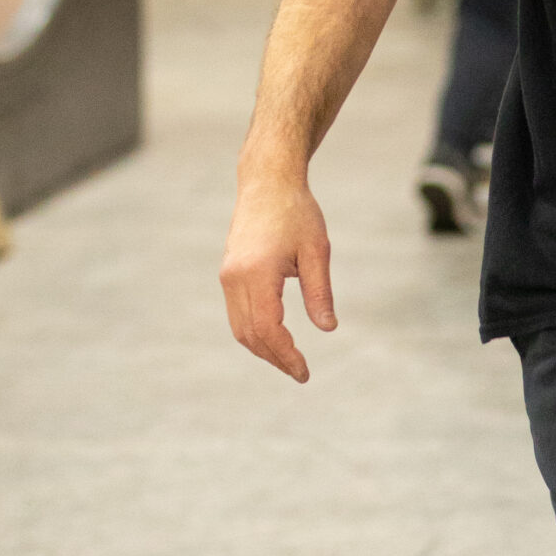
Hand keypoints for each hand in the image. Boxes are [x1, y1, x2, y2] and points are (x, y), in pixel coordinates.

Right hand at [220, 169, 335, 382]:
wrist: (267, 183)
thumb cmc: (297, 212)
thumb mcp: (316, 251)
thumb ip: (319, 291)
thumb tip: (327, 328)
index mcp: (257, 274)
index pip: (269, 329)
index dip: (286, 355)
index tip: (304, 372)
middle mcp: (235, 278)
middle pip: (250, 334)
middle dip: (274, 358)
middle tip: (300, 373)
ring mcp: (228, 276)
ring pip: (239, 327)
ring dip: (262, 348)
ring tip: (289, 361)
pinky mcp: (228, 273)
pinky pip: (237, 313)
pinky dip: (254, 332)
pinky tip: (275, 339)